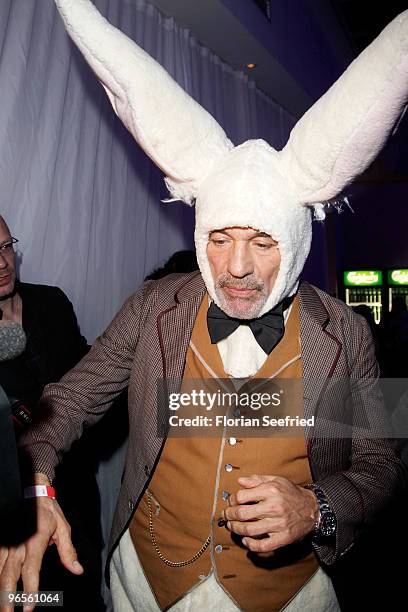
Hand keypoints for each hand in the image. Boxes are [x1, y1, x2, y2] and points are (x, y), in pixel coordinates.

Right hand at [0, 475, 82, 611]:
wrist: (34, 492)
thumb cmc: (49, 512)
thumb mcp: (63, 528)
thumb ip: (68, 551)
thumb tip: (77, 570)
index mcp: (36, 539)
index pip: (31, 569)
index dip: (30, 590)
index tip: (29, 608)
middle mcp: (18, 543)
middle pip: (9, 575)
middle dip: (7, 598)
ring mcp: (7, 542)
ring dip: (0, 591)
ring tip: (3, 608)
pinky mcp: (1, 542)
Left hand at [222, 474, 317, 553]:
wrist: (312, 508)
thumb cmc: (291, 493)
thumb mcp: (276, 480)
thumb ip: (257, 480)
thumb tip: (239, 481)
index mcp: (271, 490)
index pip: (242, 496)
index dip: (232, 500)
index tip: (230, 502)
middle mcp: (274, 507)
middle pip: (242, 514)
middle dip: (229, 516)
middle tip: (226, 516)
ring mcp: (279, 524)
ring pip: (249, 530)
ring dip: (236, 529)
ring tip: (232, 526)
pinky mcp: (283, 538)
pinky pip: (263, 545)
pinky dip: (251, 545)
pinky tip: (246, 540)